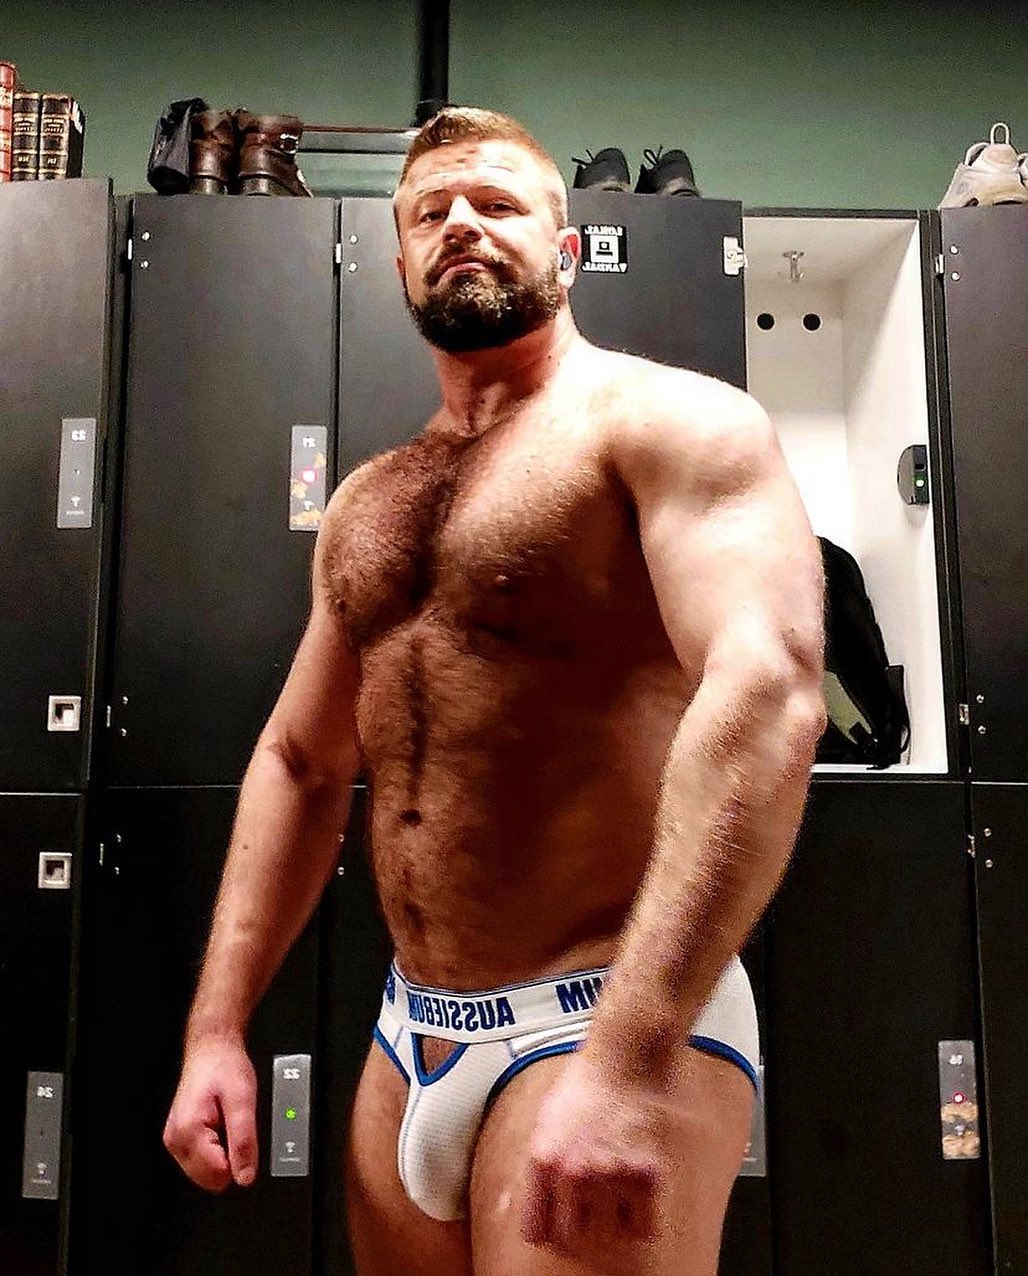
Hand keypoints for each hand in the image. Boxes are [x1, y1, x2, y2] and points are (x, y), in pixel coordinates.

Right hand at [163, 1036, 257, 1191]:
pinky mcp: (180, 1138)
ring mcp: (175, 1140)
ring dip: (222, 1154)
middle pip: (210, 1179)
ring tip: (227, 1123)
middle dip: (229, 1158)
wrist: (212, 1048)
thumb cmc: (225, 1066)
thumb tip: (245, 1177)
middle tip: (234, 1127)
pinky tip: (220, 1126)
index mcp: (189, 1132)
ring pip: (206, 1173)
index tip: (243, 1136)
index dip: (239, 1160)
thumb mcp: (243, 1101)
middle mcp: (176, 1140)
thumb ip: (244, 1141)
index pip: (218, 1175)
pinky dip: (215, 1149)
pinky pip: (202, 1160)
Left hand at [520, 1050, 674, 1259]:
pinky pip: (642, 1228)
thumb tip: (502, 1209)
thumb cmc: (582, 1086)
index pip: (535, 1230)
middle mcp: (574, 1172)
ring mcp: (611, 1176)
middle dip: (577, 1225)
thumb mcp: (543, 1123)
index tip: (554, 1221)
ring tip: (612, 1189)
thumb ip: (529, 1170)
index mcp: (543, 1160)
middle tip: (586, 1205)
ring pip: (607, 1235)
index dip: (545, 1227)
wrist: (622, 1057)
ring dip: (609, 1219)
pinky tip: (635, 1195)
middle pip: (570, 1238)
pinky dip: (640, 1219)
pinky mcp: (646, 1175)